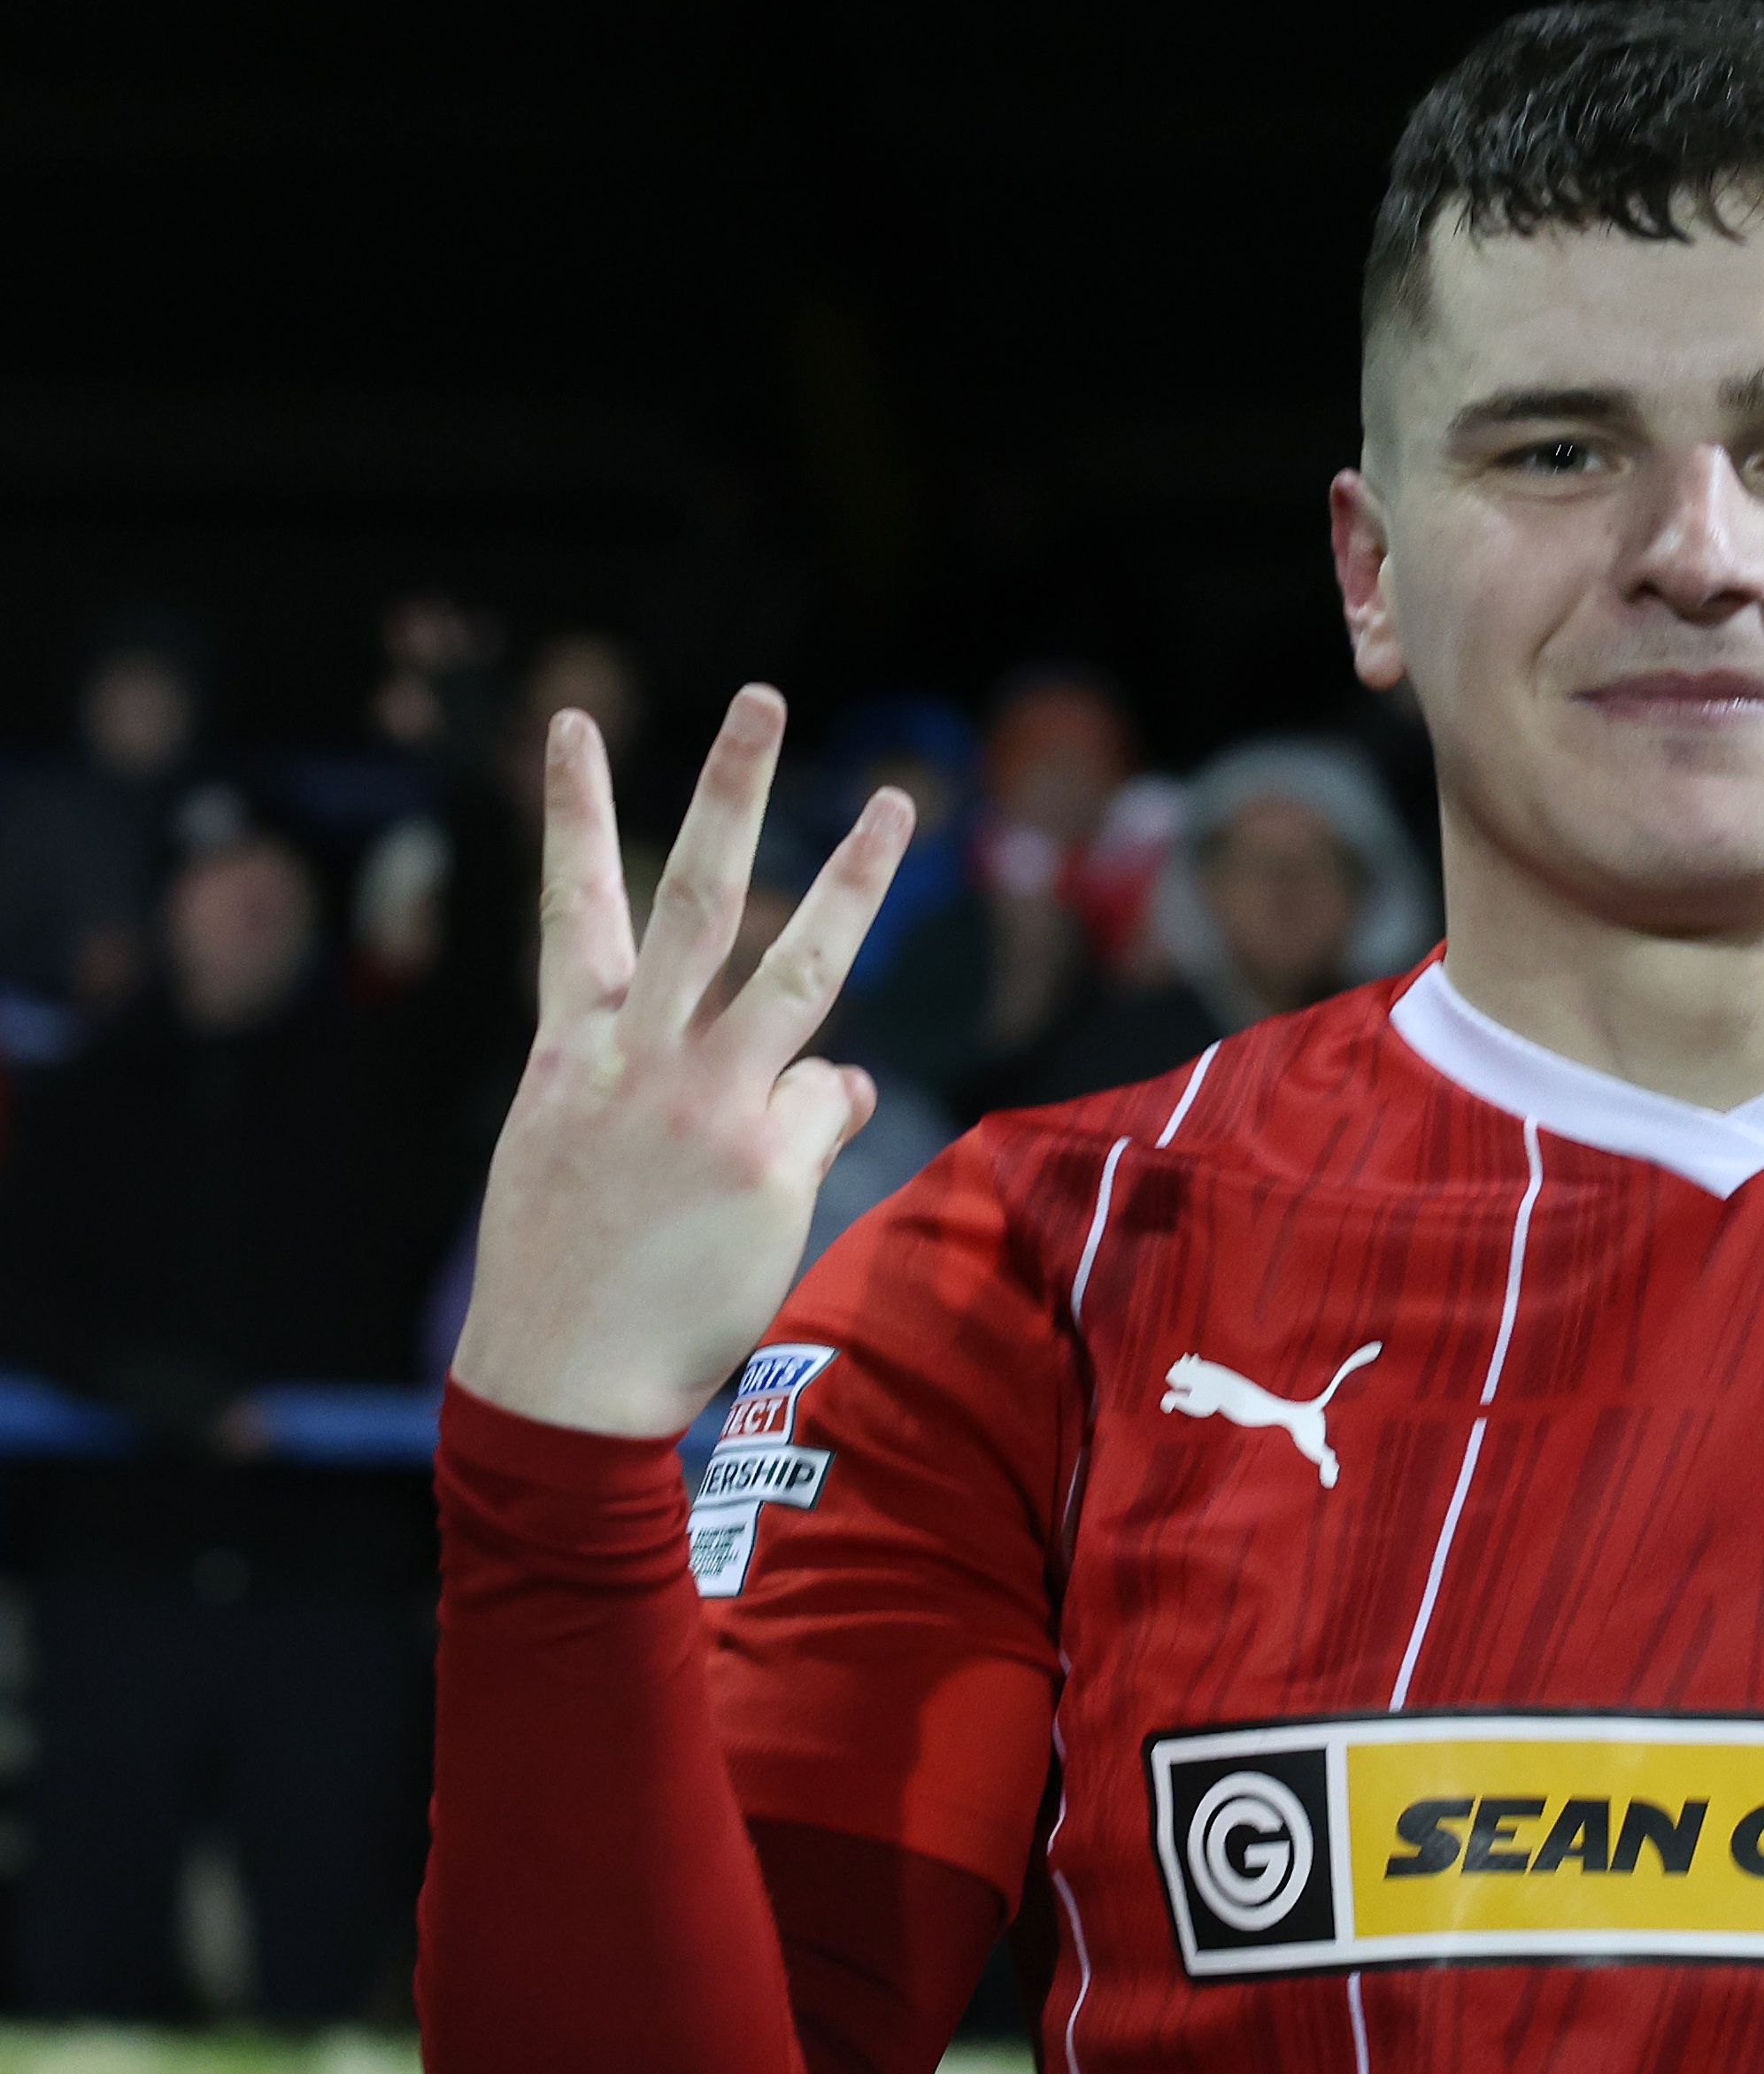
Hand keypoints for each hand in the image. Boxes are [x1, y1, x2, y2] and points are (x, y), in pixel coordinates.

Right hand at [449, 687, 912, 1437]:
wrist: (560, 1376)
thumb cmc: (574, 1263)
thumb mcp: (591, 1151)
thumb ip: (688, 1088)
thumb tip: (841, 1072)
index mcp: (575, 1049)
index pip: (573, 905)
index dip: (572, 808)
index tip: (570, 717)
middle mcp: (640, 1057)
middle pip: (694, 894)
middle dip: (727, 789)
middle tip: (760, 697)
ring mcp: (706, 1101)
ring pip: (798, 965)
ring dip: (849, 878)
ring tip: (894, 803)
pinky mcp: (767, 1160)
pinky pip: (824, 1108)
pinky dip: (812, 1129)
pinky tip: (757, 1193)